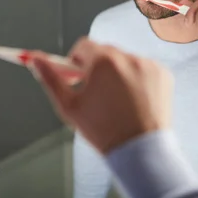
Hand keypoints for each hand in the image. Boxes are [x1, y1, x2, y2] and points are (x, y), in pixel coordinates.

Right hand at [32, 38, 172, 153]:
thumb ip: (50, 78)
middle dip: (96, 67)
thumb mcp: (69, 106)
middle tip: (94, 91)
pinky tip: (133, 101)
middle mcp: (127, 57)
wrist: (140, 151)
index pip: (83, 45)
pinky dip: (137, 79)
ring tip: (116, 101)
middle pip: (104, 52)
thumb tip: (34, 59)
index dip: (75, 60)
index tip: (75, 76)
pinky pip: (144, 69)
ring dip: (117, 73)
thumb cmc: (102, 130)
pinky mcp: (163, 74)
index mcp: (103, 61)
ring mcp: (148, 65)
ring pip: (124, 61)